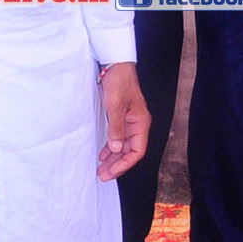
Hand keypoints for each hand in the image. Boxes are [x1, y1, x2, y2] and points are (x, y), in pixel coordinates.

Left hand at [97, 61, 150, 180]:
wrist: (116, 65)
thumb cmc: (119, 82)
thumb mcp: (115, 105)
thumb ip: (116, 128)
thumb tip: (117, 149)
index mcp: (141, 123)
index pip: (137, 151)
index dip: (124, 164)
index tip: (109, 172)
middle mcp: (138, 125)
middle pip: (130, 151)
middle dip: (117, 165)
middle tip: (102, 176)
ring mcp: (130, 122)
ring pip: (124, 146)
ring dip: (114, 159)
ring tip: (101, 169)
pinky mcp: (122, 118)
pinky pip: (119, 138)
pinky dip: (112, 148)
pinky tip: (103, 154)